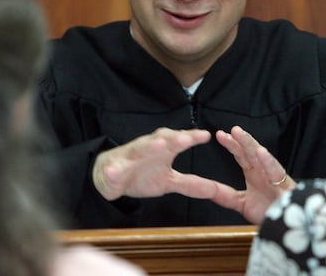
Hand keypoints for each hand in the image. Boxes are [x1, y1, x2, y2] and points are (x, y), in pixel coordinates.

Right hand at [92, 127, 218, 200]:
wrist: (110, 175)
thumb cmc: (143, 173)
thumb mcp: (169, 181)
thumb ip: (190, 184)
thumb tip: (215, 190)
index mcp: (163, 150)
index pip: (179, 140)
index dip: (191, 137)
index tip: (206, 135)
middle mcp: (148, 148)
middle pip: (161, 140)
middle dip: (173, 138)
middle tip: (185, 139)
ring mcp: (130, 157)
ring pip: (139, 149)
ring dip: (148, 146)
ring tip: (158, 144)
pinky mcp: (113, 170)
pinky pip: (113, 170)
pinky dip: (113, 170)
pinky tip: (113, 172)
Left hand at [212, 125, 296, 224]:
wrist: (288, 227)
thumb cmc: (270, 212)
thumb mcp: (242, 204)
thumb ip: (226, 197)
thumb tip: (207, 190)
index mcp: (254, 173)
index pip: (241, 155)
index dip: (232, 144)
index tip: (220, 135)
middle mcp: (264, 172)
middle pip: (250, 152)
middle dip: (240, 140)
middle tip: (229, 130)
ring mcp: (274, 177)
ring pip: (261, 156)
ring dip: (250, 144)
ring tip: (239, 133)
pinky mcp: (284, 186)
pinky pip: (276, 172)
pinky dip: (268, 162)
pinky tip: (260, 152)